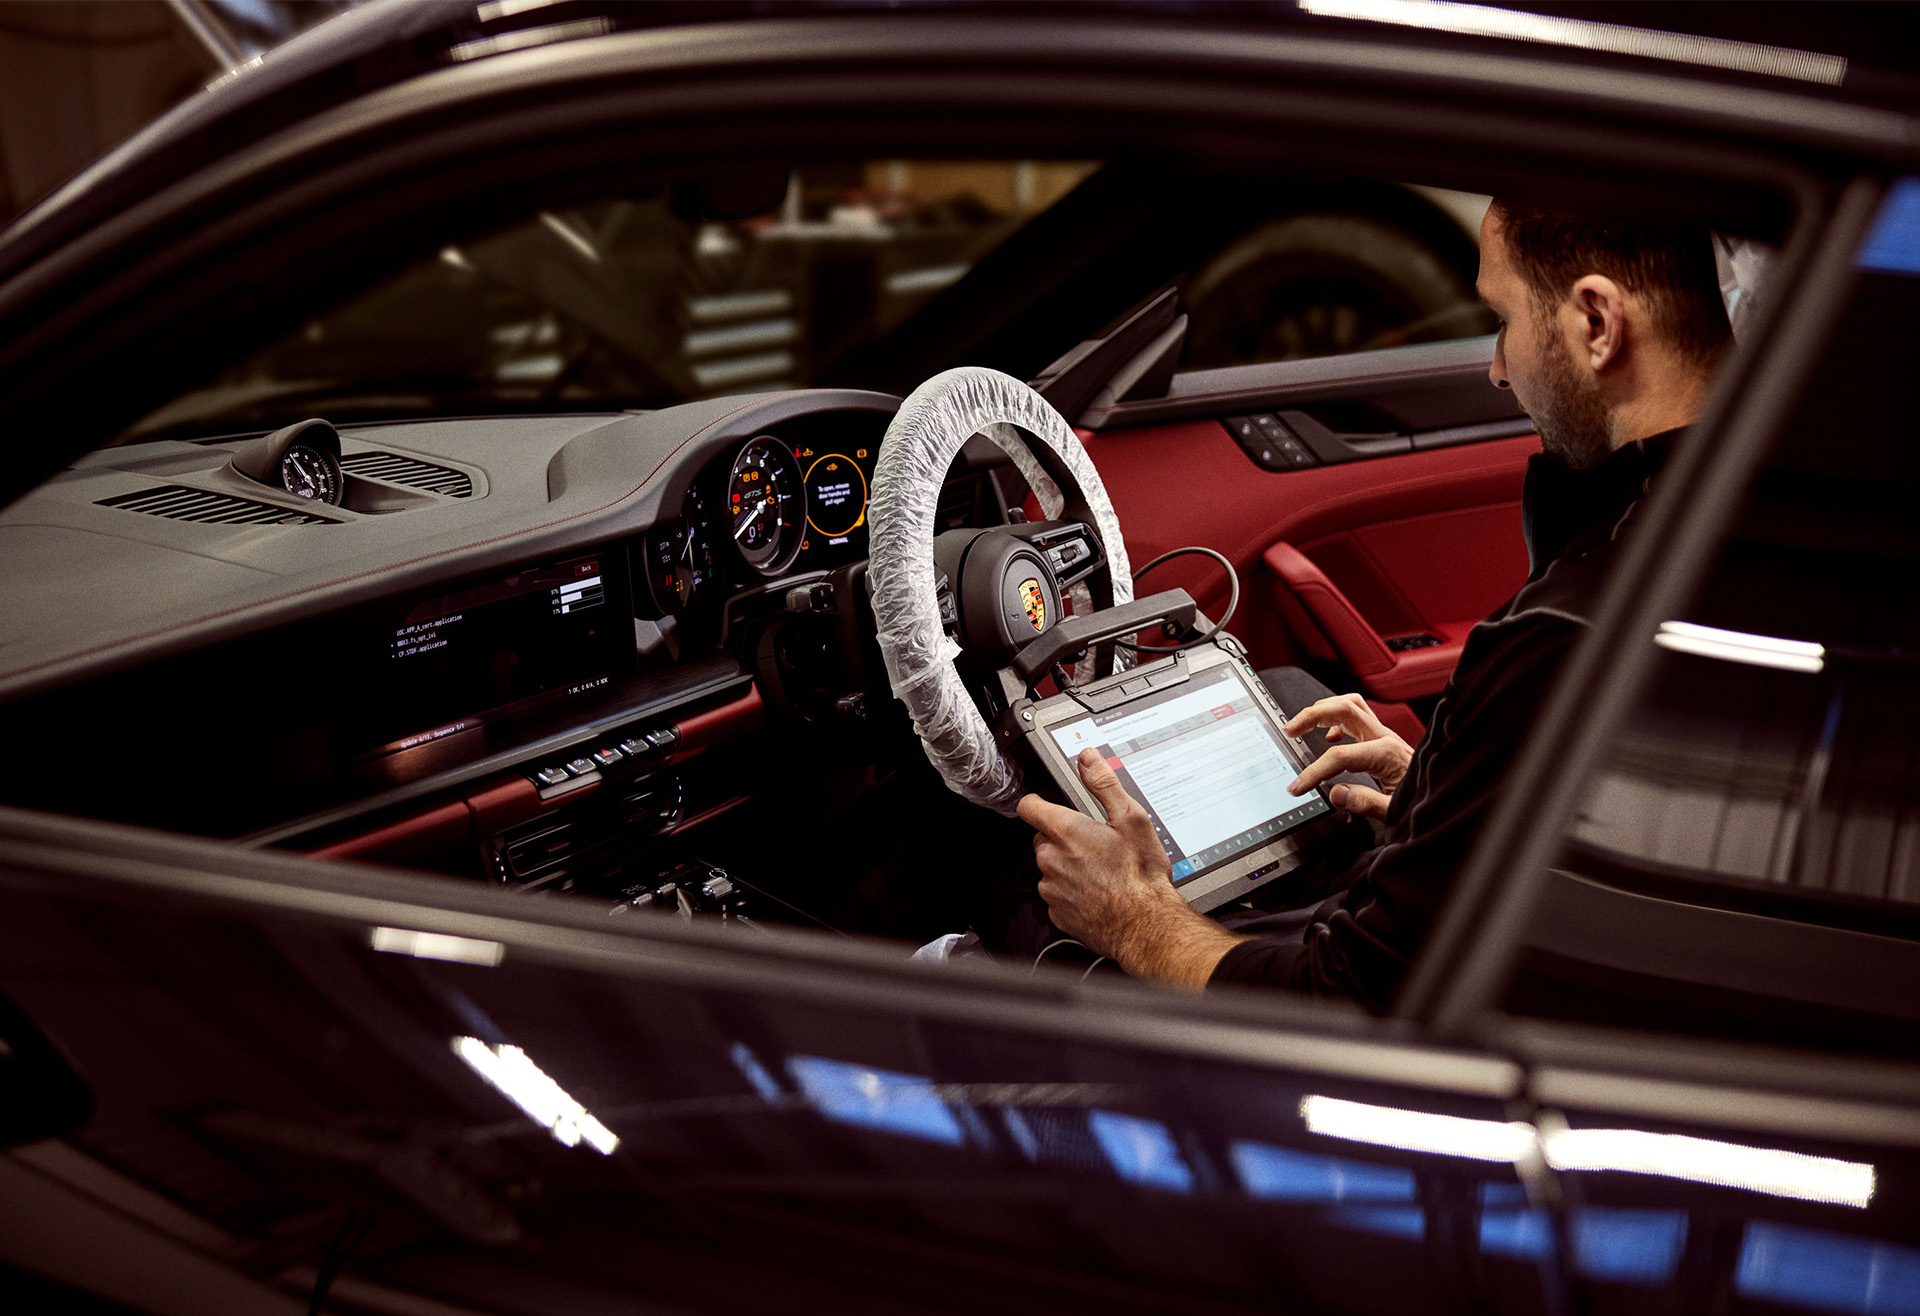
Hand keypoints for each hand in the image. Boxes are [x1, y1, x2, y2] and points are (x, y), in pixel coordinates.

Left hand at [1017, 749, 1243, 988]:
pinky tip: (1098, 891)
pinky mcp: (1057, 913)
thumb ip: (1104, 784)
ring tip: (1101, 870)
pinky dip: (1072, 891)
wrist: (1145, 925)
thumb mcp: (1131, 819)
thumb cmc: (1140, 876)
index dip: (1040, 802)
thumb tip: (1088, 759)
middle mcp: (1051, 859)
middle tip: (1095, 842)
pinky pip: (1058, 895)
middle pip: (1043, 838)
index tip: (1051, 804)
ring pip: (1051, 868)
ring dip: (1068, 866)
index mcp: (1065, 831)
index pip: (1029, 806)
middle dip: (1063, 837)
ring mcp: (1052, 888)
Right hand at [1283, 693, 1413, 818]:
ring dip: (1323, 709)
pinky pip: (1356, 716)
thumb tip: (1335, 794)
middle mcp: (1385, 737)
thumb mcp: (1395, 811)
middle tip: (1289, 729)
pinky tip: (1328, 736)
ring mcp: (1384, 735)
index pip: (1340, 756)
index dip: (1314, 771)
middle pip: (1343, 709)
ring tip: (1301, 724)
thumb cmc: (1423, 801)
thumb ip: (1365, 803)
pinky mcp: (1383, 738)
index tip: (1298, 786)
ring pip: (1349, 705)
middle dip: (1311, 716)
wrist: (1443, 796)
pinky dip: (1336, 720)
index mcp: (1386, 754)